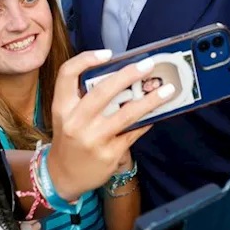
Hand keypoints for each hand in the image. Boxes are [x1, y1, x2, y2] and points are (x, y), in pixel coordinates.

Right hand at [45, 50, 175, 202]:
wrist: (63, 176)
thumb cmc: (69, 139)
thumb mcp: (67, 116)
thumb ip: (85, 98)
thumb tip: (123, 77)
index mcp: (62, 107)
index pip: (67, 74)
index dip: (86, 59)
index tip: (108, 53)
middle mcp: (75, 122)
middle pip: (102, 91)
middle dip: (128, 75)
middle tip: (148, 65)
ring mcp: (93, 139)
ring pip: (126, 114)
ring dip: (150, 100)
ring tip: (168, 90)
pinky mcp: (109, 154)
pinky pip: (134, 132)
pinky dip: (147, 120)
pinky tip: (158, 112)